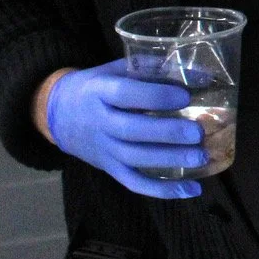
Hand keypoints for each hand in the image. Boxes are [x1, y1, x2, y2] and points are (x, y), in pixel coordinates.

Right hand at [47, 59, 206, 198]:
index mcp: (99, 91)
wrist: (58, 113)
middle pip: (131, 131)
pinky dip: (162, 190)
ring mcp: (103, 149)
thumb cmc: (97, 87)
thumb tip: (200, 74)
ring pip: (135, 159)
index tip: (185, 96)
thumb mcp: (117, 69)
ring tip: (201, 156)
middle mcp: (99, 122)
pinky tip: (192, 188)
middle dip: (167, 133)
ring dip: (170, 160)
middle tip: (197, 132)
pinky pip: (134, 182)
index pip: (125, 94)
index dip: (155, 96)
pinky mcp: (109, 168)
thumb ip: (153, 69)